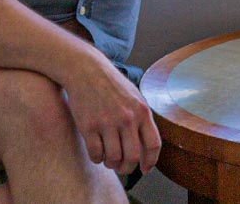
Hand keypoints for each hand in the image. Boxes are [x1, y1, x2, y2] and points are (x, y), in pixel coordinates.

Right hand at [58, 54, 160, 176]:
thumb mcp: (135, 97)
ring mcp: (107, 122)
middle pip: (132, 157)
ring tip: (109, 159)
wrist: (86, 70)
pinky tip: (97, 152)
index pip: (153, 145)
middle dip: (127, 167)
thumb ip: (142, 120)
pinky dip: (97, 158)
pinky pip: (96, 154)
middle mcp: (127, 118)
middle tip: (122, 167)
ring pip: (113, 159)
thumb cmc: (112, 85)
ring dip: (111, 164)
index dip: (150, 161)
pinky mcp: (88, 126)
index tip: (145, 169)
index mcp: (142, 111)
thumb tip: (147, 150)